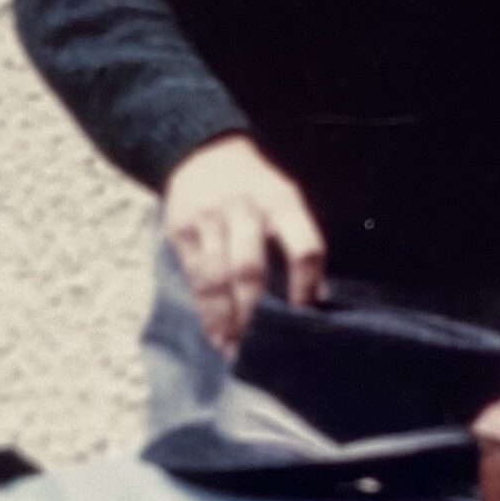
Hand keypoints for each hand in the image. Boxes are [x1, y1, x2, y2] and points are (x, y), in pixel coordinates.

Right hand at [162, 135, 325, 352]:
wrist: (202, 152)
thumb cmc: (254, 187)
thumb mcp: (284, 199)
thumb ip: (298, 241)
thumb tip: (316, 297)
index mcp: (281, 201)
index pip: (303, 247)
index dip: (306, 285)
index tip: (305, 314)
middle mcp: (245, 209)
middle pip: (250, 269)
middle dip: (254, 313)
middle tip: (261, 346)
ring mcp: (209, 219)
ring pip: (218, 278)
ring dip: (226, 319)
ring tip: (234, 348)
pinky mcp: (182, 230)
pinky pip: (195, 278)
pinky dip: (206, 311)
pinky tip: (216, 333)